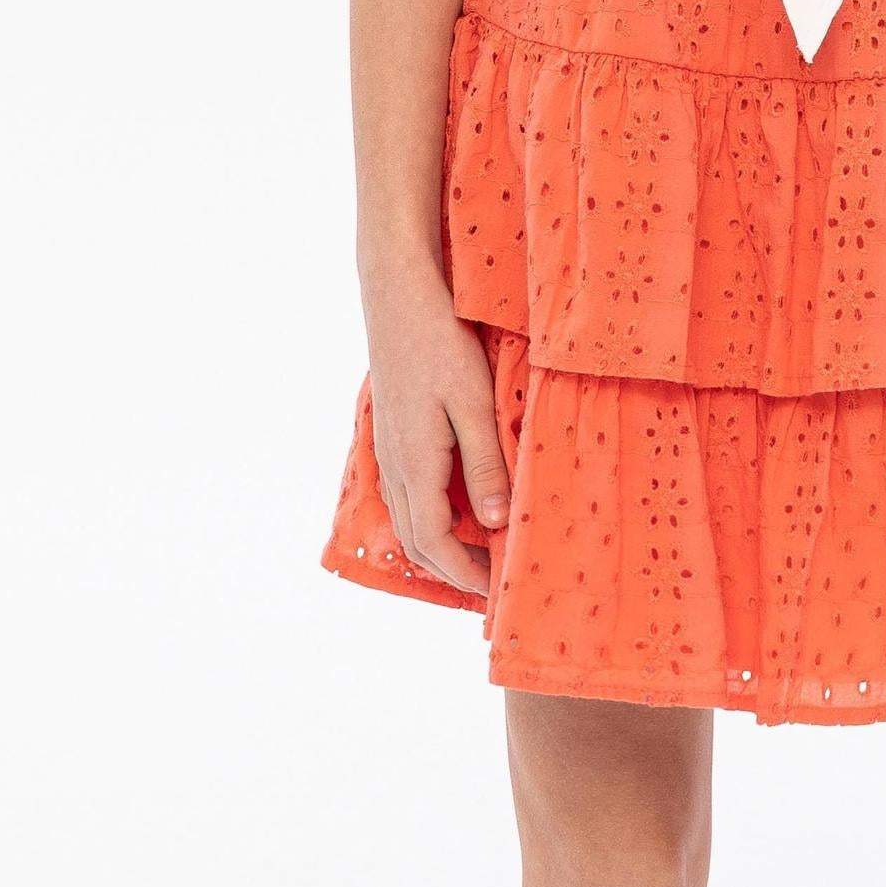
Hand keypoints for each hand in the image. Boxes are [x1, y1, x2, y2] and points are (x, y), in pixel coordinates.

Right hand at [365, 274, 509, 596]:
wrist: (398, 295)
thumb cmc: (441, 343)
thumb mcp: (474, 403)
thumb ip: (485, 464)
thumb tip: (495, 524)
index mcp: (415, 464)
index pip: (435, 544)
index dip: (465, 575)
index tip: (496, 592)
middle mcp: (395, 465)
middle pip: (416, 542)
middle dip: (452, 571)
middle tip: (492, 582)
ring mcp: (389, 449)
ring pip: (408, 519)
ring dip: (440, 546)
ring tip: (479, 554)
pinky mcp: (392, 432)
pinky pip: (406, 494)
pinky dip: (430, 517)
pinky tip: (459, 508)